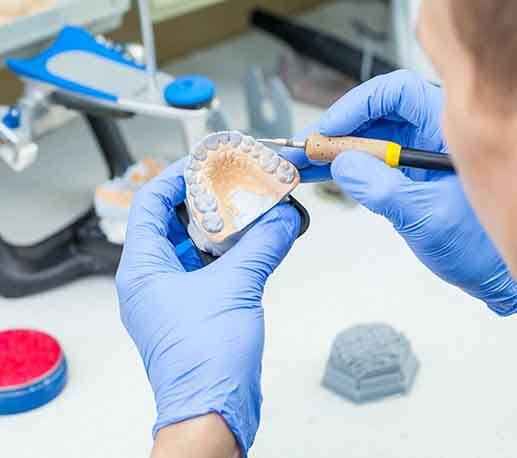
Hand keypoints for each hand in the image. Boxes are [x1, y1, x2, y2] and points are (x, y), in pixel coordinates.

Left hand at [116, 159, 299, 454]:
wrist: (213, 410)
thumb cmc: (204, 361)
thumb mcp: (236, 287)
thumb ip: (262, 245)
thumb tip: (283, 218)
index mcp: (143, 268)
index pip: (151, 204)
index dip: (175, 178)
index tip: (204, 163)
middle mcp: (151, 279)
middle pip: (172, 222)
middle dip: (203, 201)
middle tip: (231, 183)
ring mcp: (171, 295)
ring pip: (191, 245)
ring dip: (218, 227)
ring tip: (245, 207)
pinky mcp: (193, 308)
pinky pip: (207, 268)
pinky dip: (228, 252)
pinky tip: (252, 242)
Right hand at [282, 70, 516, 314]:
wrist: (487, 272)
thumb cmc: (479, 244)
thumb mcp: (429, 217)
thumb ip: (383, 190)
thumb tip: (342, 165)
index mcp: (447, 131)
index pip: (397, 94)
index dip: (358, 106)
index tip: (330, 129)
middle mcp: (427, 136)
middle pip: (372, 116)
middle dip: (334, 132)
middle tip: (303, 149)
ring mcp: (411, 157)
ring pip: (363, 140)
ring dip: (329, 151)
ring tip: (298, 164)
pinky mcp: (399, 177)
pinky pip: (364, 164)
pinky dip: (338, 169)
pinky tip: (314, 174)